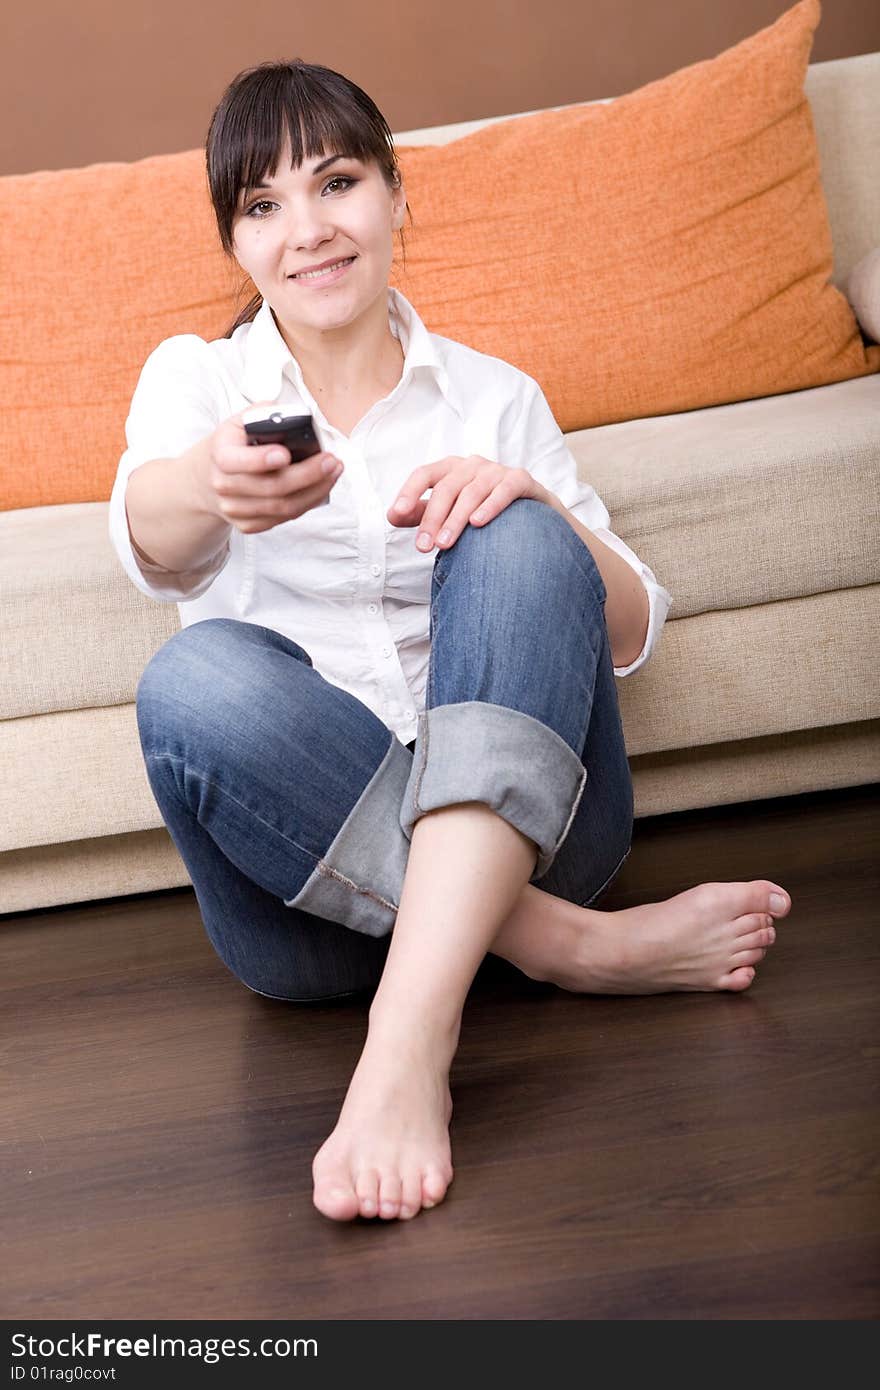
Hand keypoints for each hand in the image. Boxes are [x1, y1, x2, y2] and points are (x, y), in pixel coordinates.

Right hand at [194, 401, 343, 535]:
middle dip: (307, 475)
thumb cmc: (235, 445)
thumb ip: (263, 415)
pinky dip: (308, 503)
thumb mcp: (241, 421)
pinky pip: (284, 518)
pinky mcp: (247, 525)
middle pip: (271, 487)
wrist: (210, 477)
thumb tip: (293, 416)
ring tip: (334, 471)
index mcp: (220, 454)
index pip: (235, 461)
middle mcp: (223, 485)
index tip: (286, 454)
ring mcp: (234, 509)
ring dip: (315, 490)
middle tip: (331, 461)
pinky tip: (321, 487)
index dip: (261, 460)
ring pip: (283, 507)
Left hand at [387, 454, 547, 550]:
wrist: (530, 515)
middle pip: (447, 488)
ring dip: (456, 519)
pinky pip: (504, 490)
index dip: (409, 492)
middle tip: (423, 547)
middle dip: (432, 518)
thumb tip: (392, 515)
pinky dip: (491, 505)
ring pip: (472, 492)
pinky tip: (478, 523)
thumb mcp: (449, 512)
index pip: (424, 474)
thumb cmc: (481, 511)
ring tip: (444, 544)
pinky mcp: (521, 479)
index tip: (397, 514)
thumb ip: (421, 513)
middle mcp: (472, 465)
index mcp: (450, 469)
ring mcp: (497, 470)